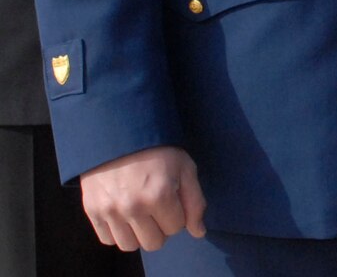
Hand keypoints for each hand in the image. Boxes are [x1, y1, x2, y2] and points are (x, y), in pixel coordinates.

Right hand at [79, 145, 205, 251]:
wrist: (118, 134)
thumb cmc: (157, 150)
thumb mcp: (185, 168)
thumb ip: (195, 202)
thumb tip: (198, 232)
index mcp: (159, 195)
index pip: (176, 228)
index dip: (177, 214)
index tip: (171, 198)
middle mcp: (133, 207)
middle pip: (154, 243)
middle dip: (160, 228)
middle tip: (156, 208)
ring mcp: (110, 211)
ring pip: (130, 246)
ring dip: (138, 234)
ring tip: (140, 214)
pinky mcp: (92, 211)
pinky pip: (107, 240)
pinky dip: (117, 232)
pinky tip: (123, 215)